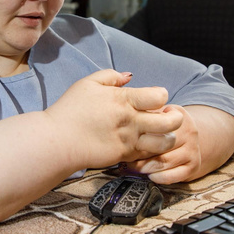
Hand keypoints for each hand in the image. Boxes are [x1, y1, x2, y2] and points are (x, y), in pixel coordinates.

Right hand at [44, 69, 183, 170]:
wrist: (57, 140)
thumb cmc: (69, 110)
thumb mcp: (87, 84)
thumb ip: (110, 76)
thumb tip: (129, 77)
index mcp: (123, 99)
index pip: (159, 96)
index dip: (162, 96)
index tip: (155, 98)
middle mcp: (130, 120)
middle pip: (170, 121)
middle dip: (175, 117)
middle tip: (169, 116)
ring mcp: (129, 140)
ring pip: (165, 142)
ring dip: (168, 137)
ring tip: (161, 133)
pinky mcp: (124, 156)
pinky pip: (148, 155)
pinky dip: (152, 150)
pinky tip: (145, 144)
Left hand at [123, 104, 202, 183]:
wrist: (191, 139)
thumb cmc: (167, 128)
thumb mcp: (159, 114)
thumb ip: (145, 116)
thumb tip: (124, 127)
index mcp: (178, 115)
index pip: (155, 128)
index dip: (138, 138)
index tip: (124, 143)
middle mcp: (189, 132)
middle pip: (158, 146)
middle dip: (138, 155)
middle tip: (125, 158)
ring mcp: (193, 150)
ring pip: (163, 163)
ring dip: (145, 167)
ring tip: (133, 167)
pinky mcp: (194, 166)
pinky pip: (172, 176)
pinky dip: (157, 177)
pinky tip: (150, 174)